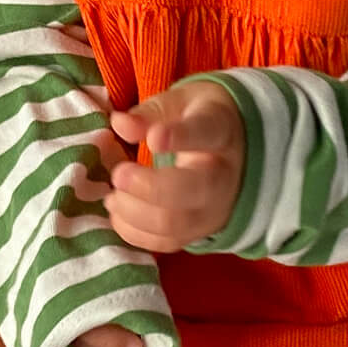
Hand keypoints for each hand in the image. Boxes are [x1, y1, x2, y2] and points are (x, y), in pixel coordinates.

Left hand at [105, 81, 244, 252]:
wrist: (235, 151)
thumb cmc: (199, 120)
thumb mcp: (180, 103)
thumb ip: (150, 113)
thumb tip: (119, 124)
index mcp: (221, 132)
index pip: (205, 133)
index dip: (180, 137)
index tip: (154, 139)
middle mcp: (224, 175)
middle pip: (192, 190)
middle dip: (149, 187)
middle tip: (118, 174)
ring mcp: (213, 209)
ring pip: (175, 223)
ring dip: (134, 212)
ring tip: (113, 195)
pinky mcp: (198, 232)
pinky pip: (165, 242)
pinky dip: (133, 232)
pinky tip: (118, 211)